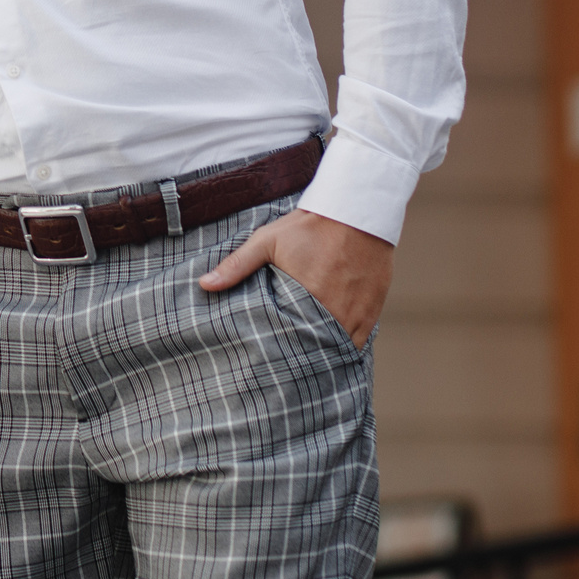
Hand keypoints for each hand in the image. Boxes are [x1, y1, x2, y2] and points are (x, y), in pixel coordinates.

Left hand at [199, 208, 393, 345]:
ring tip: (308, 363)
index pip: (293, 341)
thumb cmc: (309, 226)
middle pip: (318, 349)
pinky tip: (332, 348)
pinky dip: (347, 344)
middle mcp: (336, 312)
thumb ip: (237, 265)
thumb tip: (204, 285)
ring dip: (326, 353)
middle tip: (288, 367)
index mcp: (308, 299)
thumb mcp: (268, 241)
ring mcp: (358, 313)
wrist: (356, 211)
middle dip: (303, 358)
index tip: (272, 362)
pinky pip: (360, 339)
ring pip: (341, 348)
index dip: (283, 354)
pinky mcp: (373, 309)